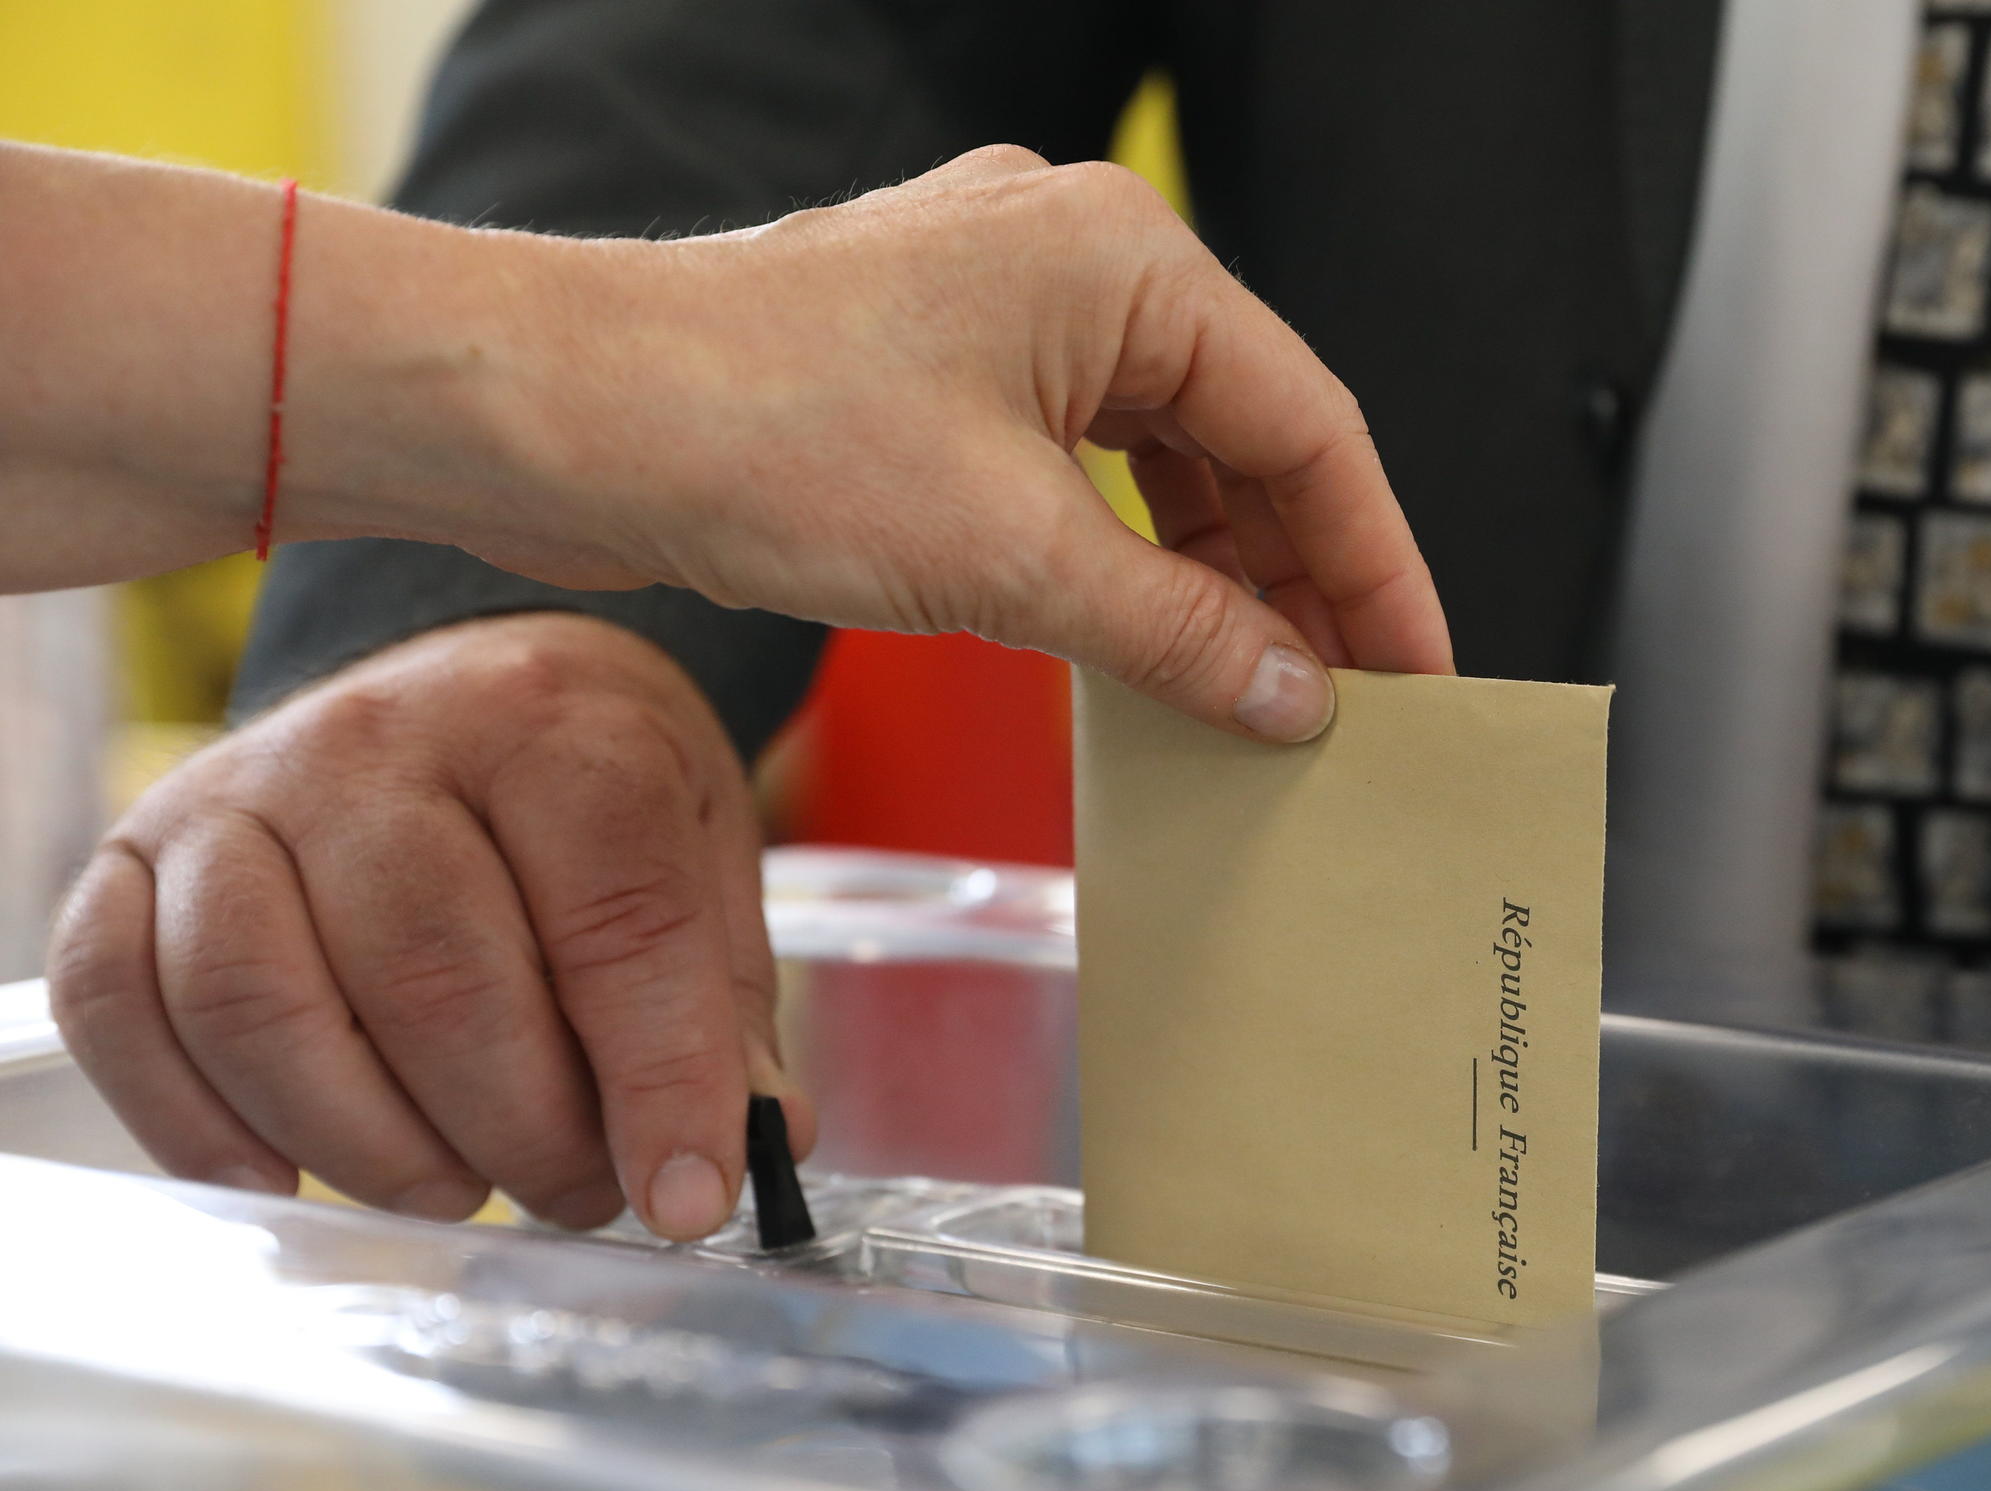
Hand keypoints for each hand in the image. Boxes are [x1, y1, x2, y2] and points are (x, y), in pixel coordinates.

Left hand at [3, 144, 1447, 741]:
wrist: (549, 410)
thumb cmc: (749, 428)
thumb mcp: (1006, 556)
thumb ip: (1176, 631)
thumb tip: (1294, 696)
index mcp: (1121, 262)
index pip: (1311, 425)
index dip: (1377, 563)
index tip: (1421, 673)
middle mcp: (1074, 264)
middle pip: (1249, 437)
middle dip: (1301, 578)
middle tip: (1350, 708)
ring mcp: (1000, 313)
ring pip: (1165, 458)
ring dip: (1214, 579)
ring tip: (1258, 700)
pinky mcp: (937, 371)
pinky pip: (1082, 468)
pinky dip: (1126, 561)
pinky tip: (1151, 650)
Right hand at [48, 613, 797, 1238]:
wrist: (476, 681)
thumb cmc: (595, 791)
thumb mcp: (700, 860)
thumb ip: (720, 1010)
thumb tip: (745, 1152)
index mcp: (553, 727)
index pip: (612, 920)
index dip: (658, 1081)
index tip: (688, 1198)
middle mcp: (379, 740)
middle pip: (433, 978)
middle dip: (521, 1132)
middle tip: (577, 1193)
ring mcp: (238, 793)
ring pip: (264, 1005)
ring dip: (370, 1145)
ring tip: (457, 1187)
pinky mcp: (134, 851)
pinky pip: (117, 1002)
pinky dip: (193, 1121)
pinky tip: (287, 1179)